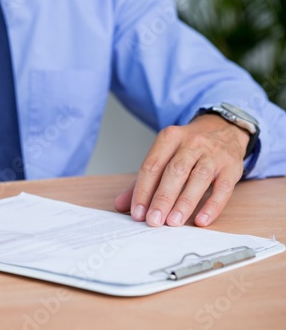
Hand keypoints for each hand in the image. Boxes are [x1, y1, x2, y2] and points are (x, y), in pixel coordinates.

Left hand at [114, 114, 249, 226]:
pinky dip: (212, 205)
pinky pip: (223, 188)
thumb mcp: (164, 156)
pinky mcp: (231, 167)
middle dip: (162, 198)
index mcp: (169, 138)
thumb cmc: (187, 148)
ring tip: (173, 222)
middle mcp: (191, 144)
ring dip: (185, 203)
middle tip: (153, 220)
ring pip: (198, 178)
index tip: (137, 213)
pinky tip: (201, 220)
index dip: (143, 191)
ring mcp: (213, 154)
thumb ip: (142, 181)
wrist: (223, 128)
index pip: (152, 166)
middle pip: (174, 172)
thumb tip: (121, 205)